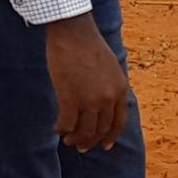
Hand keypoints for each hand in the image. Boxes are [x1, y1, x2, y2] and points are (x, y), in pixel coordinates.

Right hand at [45, 14, 131, 152]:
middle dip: (90, 141)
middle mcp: (108, 98)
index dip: (111, 136)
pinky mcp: (71, 98)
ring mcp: (90, 100)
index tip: (105, 146)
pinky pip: (67, 124)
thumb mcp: (110, 66)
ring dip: (75, 139)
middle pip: (101, 129)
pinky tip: (56, 128)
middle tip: (80, 146)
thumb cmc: (87, 44)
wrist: (73, 32)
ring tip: (67, 140)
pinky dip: (61, 129)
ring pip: (84, 131)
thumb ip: (110, 85)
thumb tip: (103, 103)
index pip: (119, 121)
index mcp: (120, 89)